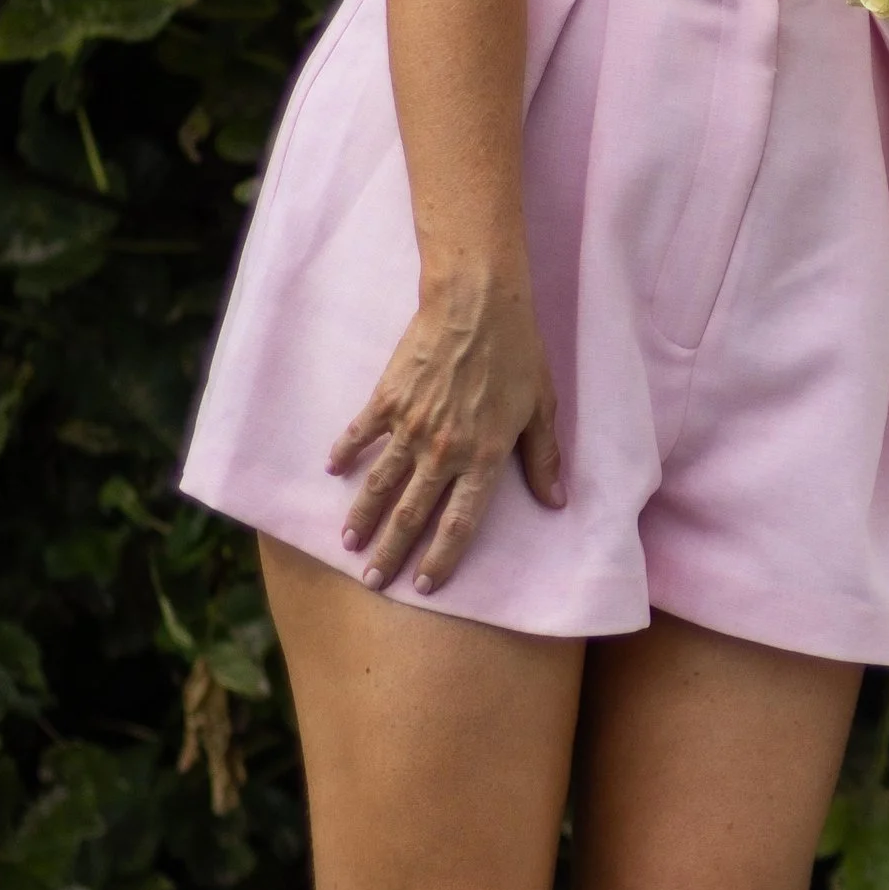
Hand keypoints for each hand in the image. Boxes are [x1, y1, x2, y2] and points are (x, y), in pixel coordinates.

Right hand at [327, 275, 565, 594]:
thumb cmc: (517, 355)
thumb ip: (543, 459)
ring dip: (363, 518)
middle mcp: (443, 452)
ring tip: (348, 544)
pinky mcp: (387, 400)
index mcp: (483, 459)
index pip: (459, 524)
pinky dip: (345, 452)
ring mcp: (411, 427)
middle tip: (373, 581)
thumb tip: (556, 502)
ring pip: (380, 485)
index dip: (441, 558)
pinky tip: (332, 471)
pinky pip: (361, 434)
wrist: (478, 305)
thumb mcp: (542, 409)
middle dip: (392, 553)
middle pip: (412, 515)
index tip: (424, 585)